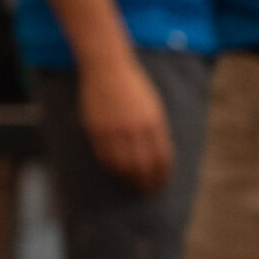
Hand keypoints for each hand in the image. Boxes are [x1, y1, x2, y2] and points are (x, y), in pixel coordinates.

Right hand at [79, 53, 173, 191]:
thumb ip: (156, 130)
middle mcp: (135, 128)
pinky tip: (116, 172)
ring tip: (131, 186)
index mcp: (153, 122)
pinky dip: (111, 168)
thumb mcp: (153, 106)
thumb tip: (159, 157)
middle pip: (143, 166)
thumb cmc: (133, 86)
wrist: (107, 67)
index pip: (161, 158)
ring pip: (122, 165)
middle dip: (146, 183)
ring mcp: (114, 129)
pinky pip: (104, 156)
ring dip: (128, 179)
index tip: (161, 184)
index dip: (162, 175)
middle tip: (146, 191)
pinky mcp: (96, 129)